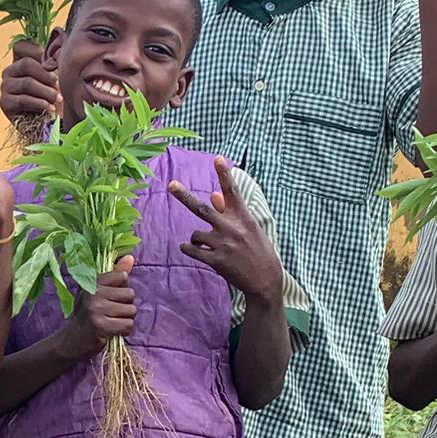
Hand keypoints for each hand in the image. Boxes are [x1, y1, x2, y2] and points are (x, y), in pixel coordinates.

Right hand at [0, 37, 60, 127]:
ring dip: (46, 92)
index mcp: (19, 61)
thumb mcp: (54, 77)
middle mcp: (9, 72)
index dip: (37, 52)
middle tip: (58, 85)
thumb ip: (53, 62)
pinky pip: (23, 99)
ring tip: (56, 99)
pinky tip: (50, 108)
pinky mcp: (5, 103)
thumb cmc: (51, 98)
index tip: (52, 65)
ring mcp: (5, 87)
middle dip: (46, 75)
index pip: (21, 46)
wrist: (45, 125)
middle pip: (26, 64)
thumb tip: (60, 45)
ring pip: (27, 83)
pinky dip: (39, 104)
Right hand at [65, 260, 137, 356]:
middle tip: (109, 314)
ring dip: (125, 320)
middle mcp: (93, 293)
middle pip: (130, 294)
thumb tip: (130, 257)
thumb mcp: (98, 292)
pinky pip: (128, 325)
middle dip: (125, 307)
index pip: (122, 277)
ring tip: (110, 323)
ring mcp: (95, 309)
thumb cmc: (88, 315)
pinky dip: (124, 331)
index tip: (108, 299)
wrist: (71, 342)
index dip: (121, 290)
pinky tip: (112, 332)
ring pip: (131, 311)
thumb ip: (115, 275)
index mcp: (92, 282)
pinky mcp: (100, 326)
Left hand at [173, 158, 283, 303]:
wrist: (265, 279)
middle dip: (184, 196)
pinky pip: (192, 250)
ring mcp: (223, 245)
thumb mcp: (249, 228)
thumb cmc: (257, 250)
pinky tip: (191, 249)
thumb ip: (228, 211)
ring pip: (195, 233)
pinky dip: (188, 248)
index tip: (218, 157)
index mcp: (243, 217)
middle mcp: (232, 228)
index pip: (232, 191)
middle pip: (202, 209)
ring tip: (206, 244)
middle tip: (171, 184)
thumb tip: (211, 194)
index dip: (224, 174)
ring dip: (196, 238)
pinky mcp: (216, 261)